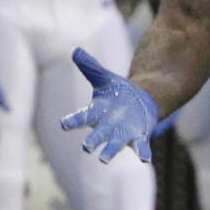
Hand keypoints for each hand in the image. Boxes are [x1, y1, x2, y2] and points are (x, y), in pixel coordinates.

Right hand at [59, 48, 158, 162]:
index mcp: (97, 113)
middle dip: (92, 141)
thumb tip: (75, 50)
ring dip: (110, 152)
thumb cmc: (116, 93)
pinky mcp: (139, 137)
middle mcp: (107, 126)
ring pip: (115, 145)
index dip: (73, 121)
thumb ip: (90, 67)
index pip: (82, 117)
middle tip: (86, 147)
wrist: (138, 103)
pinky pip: (140, 147)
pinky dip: (142, 152)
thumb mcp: (104, 78)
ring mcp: (122, 134)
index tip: (63, 124)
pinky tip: (145, 158)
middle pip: (98, 135)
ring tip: (104, 160)